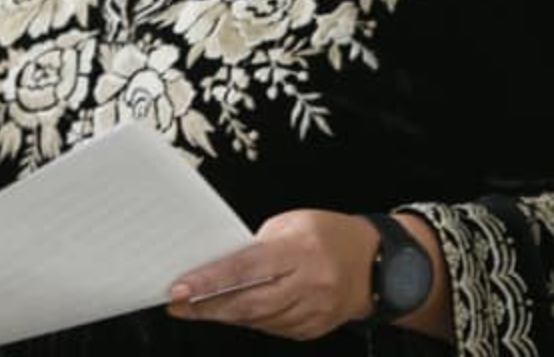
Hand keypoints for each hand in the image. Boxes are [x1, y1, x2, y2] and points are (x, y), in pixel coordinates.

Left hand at [165, 209, 378, 340]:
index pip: (247, 268)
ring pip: (256, 320)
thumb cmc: (328, 236)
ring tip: (196, 306)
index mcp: (302, 250)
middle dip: (207, 306)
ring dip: (222, 315)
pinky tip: (231, 311)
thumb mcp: (293, 224)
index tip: (180, 288)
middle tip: (177, 303)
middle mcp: (310, 284)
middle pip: (248, 303)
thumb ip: (257, 245)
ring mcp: (313, 311)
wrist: (376, 265)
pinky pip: (270, 328)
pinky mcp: (312, 329)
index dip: (210, 281)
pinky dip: (247, 320)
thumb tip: (219, 266)